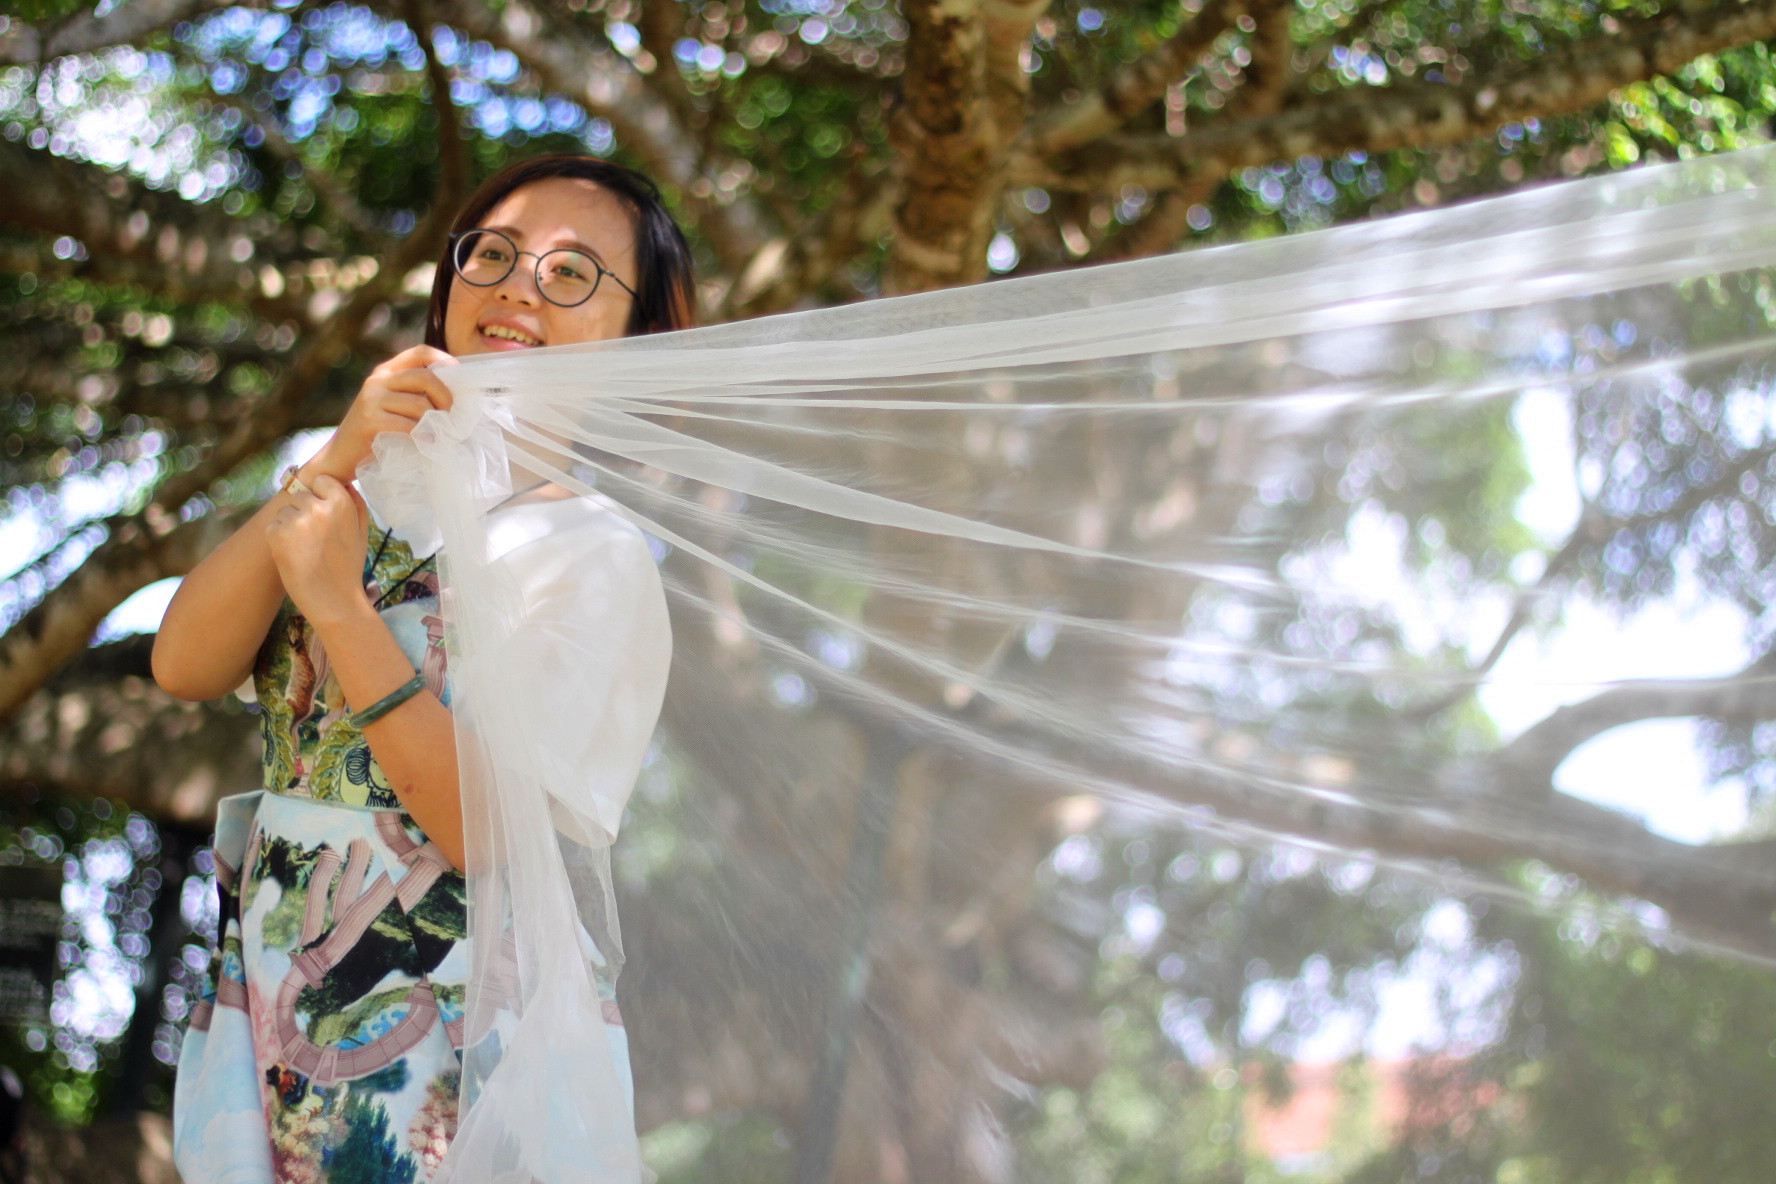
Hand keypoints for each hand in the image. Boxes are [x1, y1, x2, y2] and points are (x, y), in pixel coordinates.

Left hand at [265, 474, 370, 623]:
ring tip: (305, 549)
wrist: (334, 600)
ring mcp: (296, 521)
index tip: (324, 514)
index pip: (322, 480)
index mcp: (342, 504)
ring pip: (285, 511)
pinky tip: (293, 555)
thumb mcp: (362, 533)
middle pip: (301, 495)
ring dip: (290, 525)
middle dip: (305, 512)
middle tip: (315, 538)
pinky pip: (273, 526)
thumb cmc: (349, 568)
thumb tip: (346, 483)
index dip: (322, 495)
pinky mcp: (277, 535)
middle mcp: (318, 508)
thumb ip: (357, 505)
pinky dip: (278, 539)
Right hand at [307, 345, 456, 483]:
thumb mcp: (394, 406)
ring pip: (420, 404)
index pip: (421, 352)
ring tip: (443, 436)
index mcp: (386, 372)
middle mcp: (378, 380)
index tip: (461, 380)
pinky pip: (409, 426)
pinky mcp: (370, 420)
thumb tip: (458, 397)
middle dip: (446, 398)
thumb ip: (416, 395)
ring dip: (437, 423)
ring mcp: (372, 398)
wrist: (340, 457)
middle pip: (425, 377)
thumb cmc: (376, 433)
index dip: (445, 361)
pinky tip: (428, 445)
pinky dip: (424, 437)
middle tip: (455, 417)